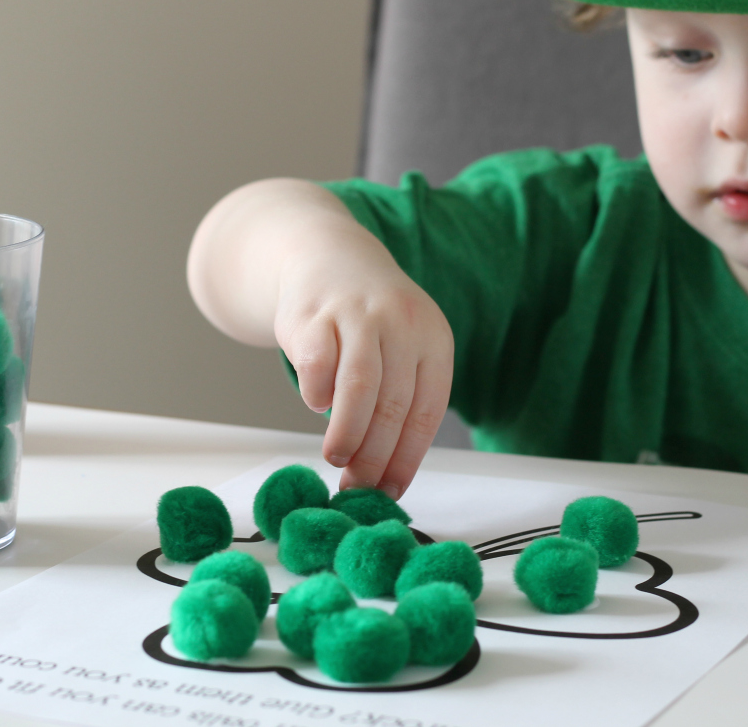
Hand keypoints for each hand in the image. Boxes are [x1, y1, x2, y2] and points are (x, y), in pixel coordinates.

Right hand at [188, 178, 455, 497]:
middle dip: (374, 456)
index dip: (407, 458)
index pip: (427, 412)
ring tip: (336, 459)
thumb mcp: (403, 348)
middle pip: (393, 405)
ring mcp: (357, 314)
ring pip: (359, 388)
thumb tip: (385, 477)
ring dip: (347, 434)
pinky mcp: (314, 314)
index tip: (391, 492)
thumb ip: (399, 400)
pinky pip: (317, 364)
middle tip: (357, 486)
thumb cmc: (368, 320)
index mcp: (433, 338)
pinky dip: (316, 395)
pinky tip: (316, 405)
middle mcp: (401, 322)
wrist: (328, 256)